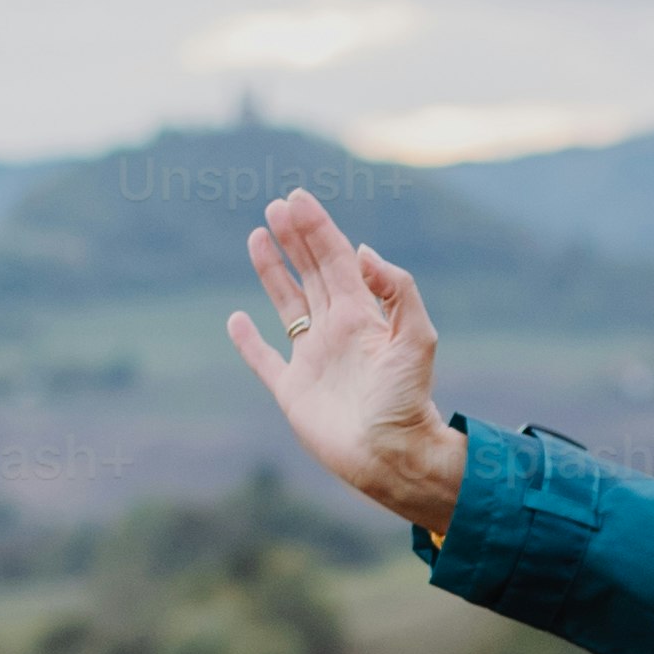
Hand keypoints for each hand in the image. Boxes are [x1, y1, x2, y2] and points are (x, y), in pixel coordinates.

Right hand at [226, 188, 466, 536]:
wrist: (393, 454)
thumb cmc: (409, 400)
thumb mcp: (417, 338)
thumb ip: (397, 290)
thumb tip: (362, 251)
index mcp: (362, 315)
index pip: (336, 260)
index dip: (317, 228)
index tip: (297, 199)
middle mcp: (335, 331)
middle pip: (310, 273)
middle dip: (294, 239)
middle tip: (275, 207)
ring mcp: (312, 359)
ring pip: (287, 304)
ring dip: (272, 271)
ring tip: (257, 237)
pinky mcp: (292, 390)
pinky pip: (264, 359)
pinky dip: (248, 341)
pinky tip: (236, 320)